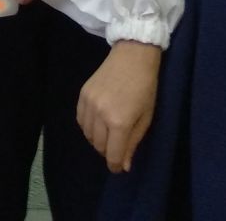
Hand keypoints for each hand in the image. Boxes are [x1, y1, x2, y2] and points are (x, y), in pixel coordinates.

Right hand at [78, 41, 160, 172]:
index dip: (116, 165)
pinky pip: (80, 119)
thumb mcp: (146, 118)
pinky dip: (87, 127)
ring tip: (108, 135)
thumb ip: (133, 143)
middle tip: (117, 148)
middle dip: (107, 152)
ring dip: (97, 140)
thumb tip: (123, 165)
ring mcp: (89, 104)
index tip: (119, 168)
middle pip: (98, 146)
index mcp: (119, 122)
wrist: (132, 57)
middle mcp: (100, 115)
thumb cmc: (145, 88)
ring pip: (87, 134)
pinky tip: (97, 124)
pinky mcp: (82, 94)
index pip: (112, 154)